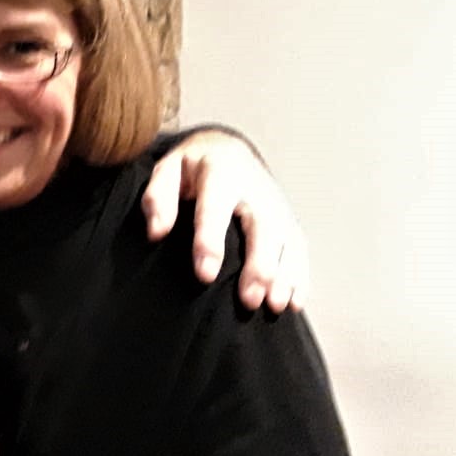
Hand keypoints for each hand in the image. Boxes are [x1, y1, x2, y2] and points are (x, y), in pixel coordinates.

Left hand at [142, 130, 308, 311]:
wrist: (227, 150)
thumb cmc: (190, 169)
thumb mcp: (166, 171)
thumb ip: (158, 198)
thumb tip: (156, 232)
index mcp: (220, 171)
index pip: (215, 208)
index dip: (211, 241)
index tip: (205, 275)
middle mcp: (254, 188)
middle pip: (262, 226)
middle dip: (259, 265)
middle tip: (249, 300)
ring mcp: (276, 204)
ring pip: (286, 239)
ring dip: (284, 274)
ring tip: (273, 306)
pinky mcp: (287, 218)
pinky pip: (298, 247)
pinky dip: (299, 275)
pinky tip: (293, 303)